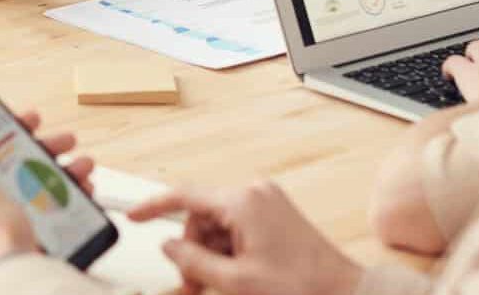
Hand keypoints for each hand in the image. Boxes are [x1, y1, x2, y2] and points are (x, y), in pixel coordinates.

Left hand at [0, 108, 95, 272]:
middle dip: (47, 145)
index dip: (11, 126)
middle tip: (64, 138)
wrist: (16, 264)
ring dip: (66, 167)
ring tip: (81, 165)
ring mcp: (15, 210)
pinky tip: (85, 188)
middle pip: (22, 158)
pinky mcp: (36, 225)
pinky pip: (58, 202)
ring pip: (44, 178)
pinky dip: (74, 192)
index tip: (30, 117)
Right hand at [136, 183, 361, 294]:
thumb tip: (168, 246)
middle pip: (201, 216)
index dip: (153, 206)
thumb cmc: (301, 287)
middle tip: (193, 285)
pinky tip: (232, 276)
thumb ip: (193, 262)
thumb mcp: (235, 281)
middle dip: (192, 251)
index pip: (184, 197)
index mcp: (243, 202)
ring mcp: (267, 202)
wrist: (345, 294)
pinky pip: (236, 228)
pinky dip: (228, 252)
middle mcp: (254, 193)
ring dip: (210, 255)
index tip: (133, 216)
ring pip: (218, 226)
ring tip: (215, 286)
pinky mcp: (275, 214)